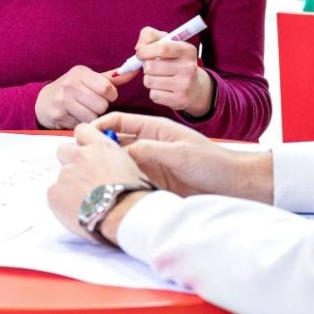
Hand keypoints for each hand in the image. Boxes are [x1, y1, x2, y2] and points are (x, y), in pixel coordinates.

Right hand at [35, 65, 120, 128]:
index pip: (107, 88)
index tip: (102, 95)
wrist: (43, 101)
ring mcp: (63, 100)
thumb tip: (135, 70)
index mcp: (81, 73)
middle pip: (101, 105)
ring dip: (90, 117)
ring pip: (92, 116)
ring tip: (82, 111)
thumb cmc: (71, 90)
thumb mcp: (89, 79)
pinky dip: (80, 123)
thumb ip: (112, 78)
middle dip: (99, 108)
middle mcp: (70, 84)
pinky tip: (73, 117)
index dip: (109, 95)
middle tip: (89, 104)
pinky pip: (81, 125)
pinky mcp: (58, 115)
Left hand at [47, 123, 150, 243]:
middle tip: (82, 179)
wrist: (122, 216)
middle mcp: (80, 156)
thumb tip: (106, 166)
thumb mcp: (130, 167)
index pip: (82, 130)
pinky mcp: (54, 192)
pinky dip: (62, 202)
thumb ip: (112, 161)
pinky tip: (77, 211)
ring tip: (85, 201)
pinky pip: (54, 194)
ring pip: (60, 176)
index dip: (82, 142)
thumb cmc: (132, 196)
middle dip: (70, 162)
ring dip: (69, 185)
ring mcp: (65, 174)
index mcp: (101, 147)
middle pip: (63, 150)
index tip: (85, 151)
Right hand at [90, 112, 272, 203]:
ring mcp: (150, 166)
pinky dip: (118, 185)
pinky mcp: (153, 185)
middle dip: (96, 148)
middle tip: (77, 159)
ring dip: (105, 169)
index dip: (100, 125)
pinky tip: (108, 192)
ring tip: (87, 178)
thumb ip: (149, 151)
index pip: (120, 121)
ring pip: (119, 164)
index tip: (83, 135)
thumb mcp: (180, 153)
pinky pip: (129, 182)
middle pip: (115, 143)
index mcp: (155, 129)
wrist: (235, 186)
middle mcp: (149, 146)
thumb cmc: (213, 164)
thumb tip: (119, 153)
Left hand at [132, 27, 210, 115]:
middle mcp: (189, 67)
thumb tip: (139, 48)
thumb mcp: (167, 43)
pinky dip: (154, 92)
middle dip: (146, 66)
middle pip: (150, 66)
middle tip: (153, 66)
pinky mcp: (180, 100)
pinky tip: (164, 89)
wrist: (194, 87)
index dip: (145, 51)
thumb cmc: (174, 60)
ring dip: (149, 79)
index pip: (162, 47)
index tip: (141, 53)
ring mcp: (185, 85)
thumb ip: (149, 36)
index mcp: (187, 50)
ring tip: (160, 77)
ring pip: (149, 81)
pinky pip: (154, 95)